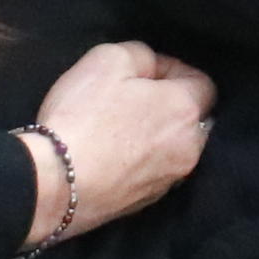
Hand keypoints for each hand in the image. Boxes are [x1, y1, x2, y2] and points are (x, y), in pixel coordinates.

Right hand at [23, 40, 217, 241]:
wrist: (54, 184)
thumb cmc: (82, 116)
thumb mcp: (108, 59)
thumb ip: (142, 55)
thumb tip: (153, 68)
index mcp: (185, 110)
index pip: (204, 83)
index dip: (176, 70)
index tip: (145, 72)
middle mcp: (189, 148)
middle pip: (193, 120)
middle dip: (171, 106)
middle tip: (133, 100)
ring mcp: (170, 180)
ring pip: (176, 149)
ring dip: (158, 137)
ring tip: (121, 130)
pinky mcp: (147, 203)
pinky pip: (154, 173)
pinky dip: (141, 162)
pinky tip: (112, 157)